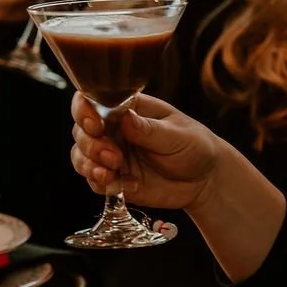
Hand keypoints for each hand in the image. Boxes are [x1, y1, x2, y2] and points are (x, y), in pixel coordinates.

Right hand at [70, 92, 223, 211]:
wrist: (205, 180)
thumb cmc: (194, 146)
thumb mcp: (177, 135)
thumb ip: (149, 129)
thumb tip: (125, 118)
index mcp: (127, 109)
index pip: (93, 101)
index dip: (84, 110)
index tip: (94, 124)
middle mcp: (114, 129)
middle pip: (80, 130)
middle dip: (90, 144)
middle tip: (113, 156)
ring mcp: (111, 154)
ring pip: (80, 156)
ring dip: (89, 165)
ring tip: (112, 172)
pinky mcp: (114, 179)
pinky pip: (94, 181)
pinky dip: (101, 184)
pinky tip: (123, 186)